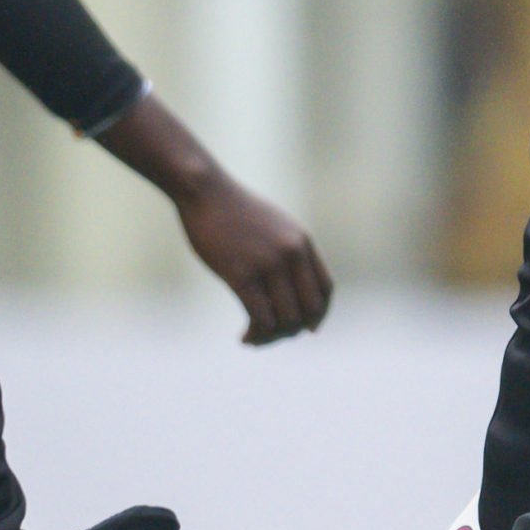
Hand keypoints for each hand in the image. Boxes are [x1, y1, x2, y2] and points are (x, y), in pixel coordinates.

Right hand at [93, 90, 331, 343]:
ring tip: (253, 339)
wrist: (203, 190)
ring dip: (271, 338)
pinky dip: (255, 335)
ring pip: (286, 320)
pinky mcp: (241, 273)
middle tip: (270, 336)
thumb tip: (290, 284)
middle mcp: (292, 253)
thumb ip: (287, 249)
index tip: (305, 329)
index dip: (319, 315)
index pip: (326, 290)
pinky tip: (243, 338)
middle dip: (293, 331)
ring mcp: (268, 263)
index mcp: (302, 242)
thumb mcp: (272, 224)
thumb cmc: (232, 209)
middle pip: (309, 310)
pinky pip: (261, 318)